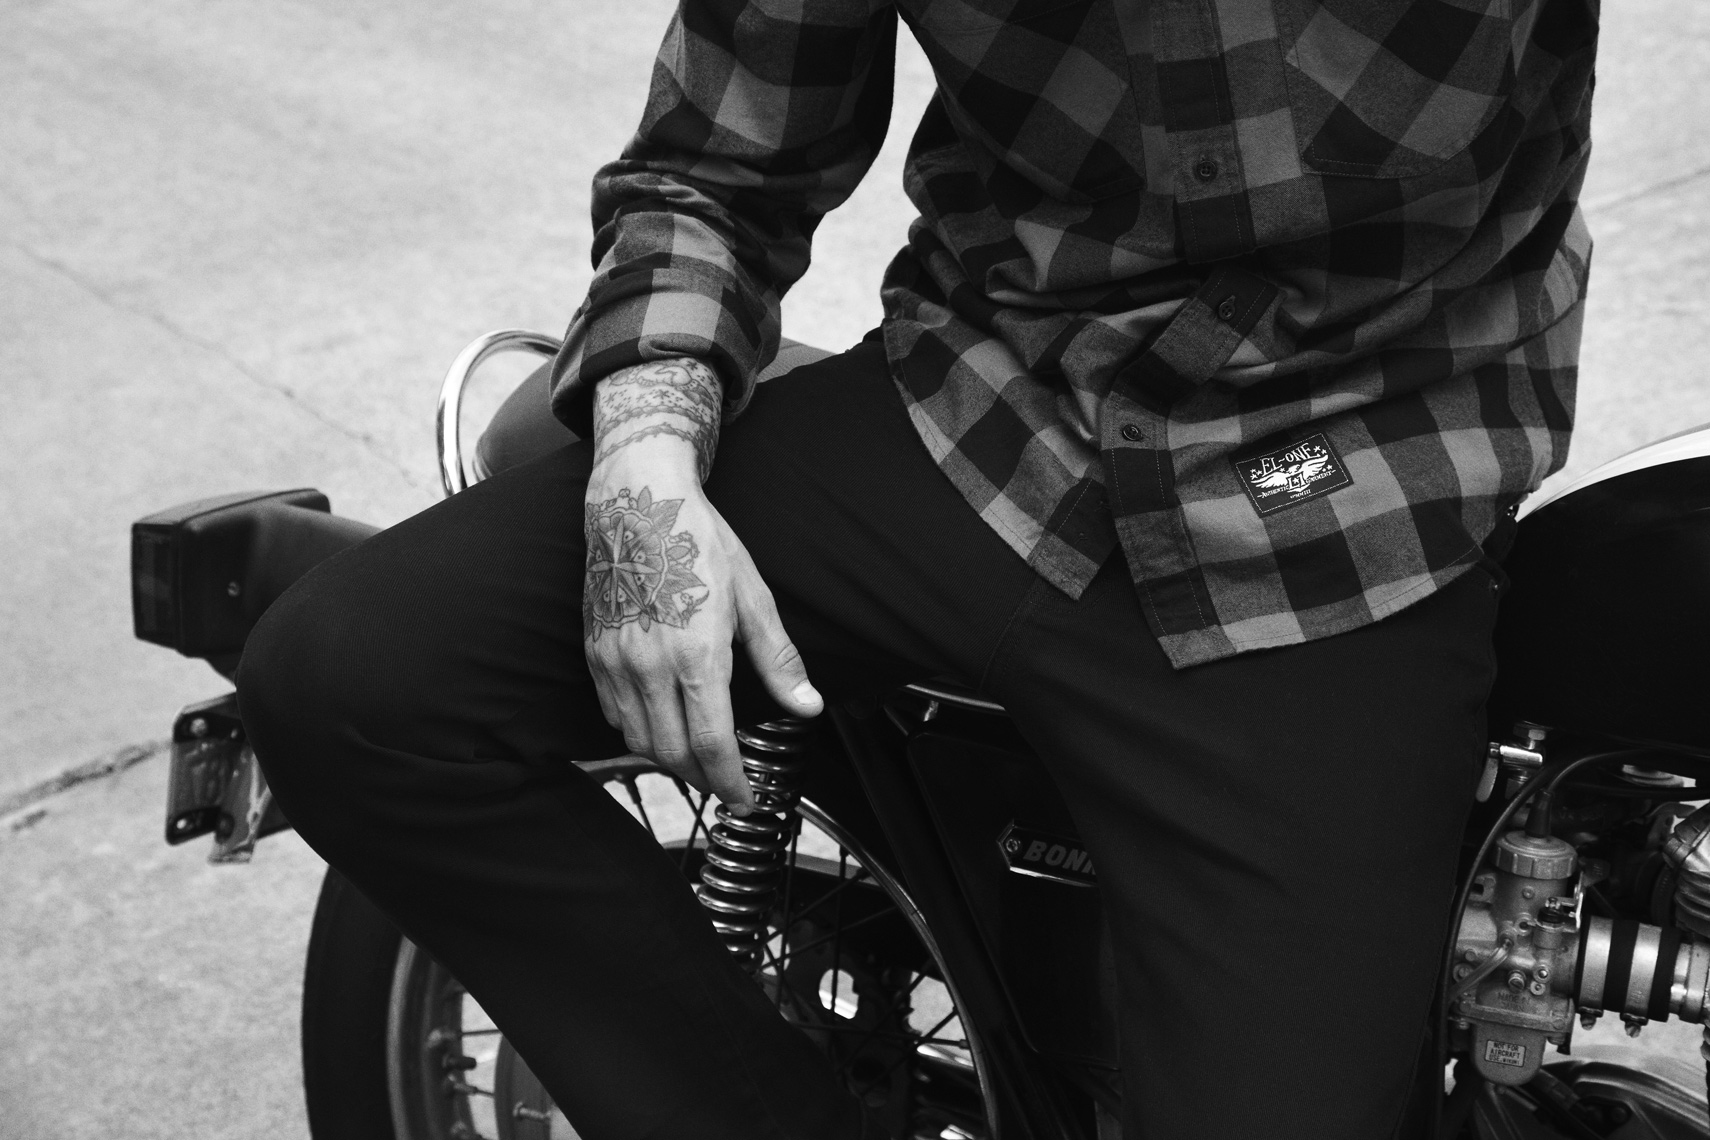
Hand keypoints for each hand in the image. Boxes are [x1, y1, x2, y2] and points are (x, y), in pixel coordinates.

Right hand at [581, 359, 821, 812]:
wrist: (638, 502)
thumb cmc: (698, 542)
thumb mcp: (753, 598)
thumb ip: (779, 661)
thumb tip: (808, 706)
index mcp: (697, 655)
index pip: (713, 745)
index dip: (732, 784)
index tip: (746, 799)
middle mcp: (651, 667)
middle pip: (674, 755)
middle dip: (704, 779)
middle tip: (727, 783)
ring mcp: (617, 662)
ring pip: (639, 743)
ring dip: (670, 761)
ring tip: (697, 759)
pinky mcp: (595, 654)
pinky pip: (613, 716)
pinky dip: (637, 734)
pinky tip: (660, 726)